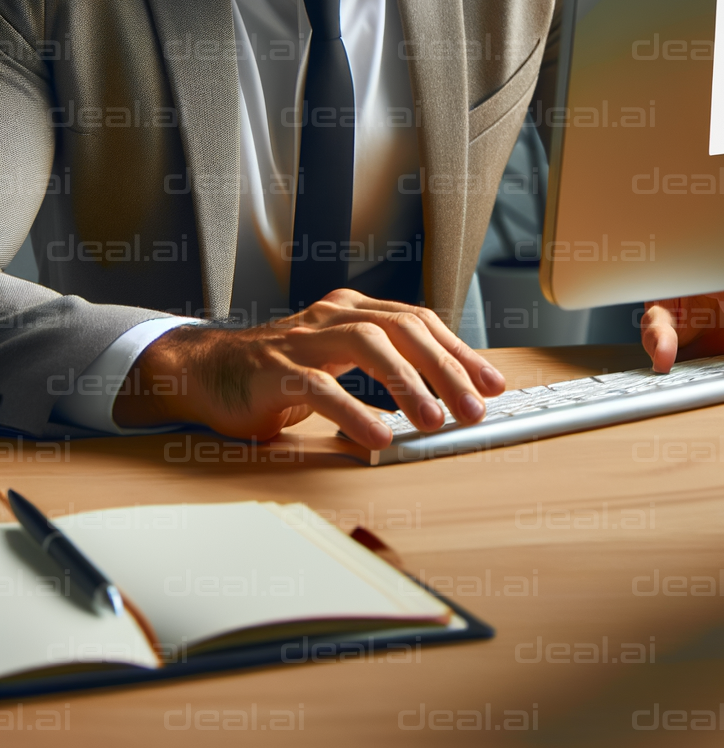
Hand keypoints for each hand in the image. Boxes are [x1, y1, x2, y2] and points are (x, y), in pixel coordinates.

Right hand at [112, 288, 505, 449]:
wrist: (208, 372)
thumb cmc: (281, 372)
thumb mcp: (340, 362)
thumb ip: (385, 369)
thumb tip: (449, 396)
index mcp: (354, 310)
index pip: (420, 322)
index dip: (459, 352)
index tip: (492, 384)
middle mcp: (333, 315)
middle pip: (402, 329)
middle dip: (445, 369)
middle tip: (474, 408)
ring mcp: (302, 341)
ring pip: (367, 347)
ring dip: (407, 384)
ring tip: (433, 421)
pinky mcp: (274, 372)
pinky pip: (320, 389)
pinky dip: (353, 413)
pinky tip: (377, 437)